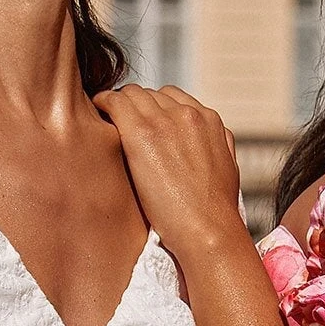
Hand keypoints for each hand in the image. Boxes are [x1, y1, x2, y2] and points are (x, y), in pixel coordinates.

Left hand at [94, 85, 253, 266]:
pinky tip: (96, 113)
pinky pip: (115, 102)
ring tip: (104, 120)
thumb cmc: (215, 213)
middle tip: (117, 122)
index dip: (154, 109)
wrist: (209, 230)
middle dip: (134, 106)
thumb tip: (201, 142)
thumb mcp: (228, 168)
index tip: (141, 121)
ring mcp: (164, 121)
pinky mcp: (142, 133)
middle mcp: (188, 113)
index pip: (172, 98)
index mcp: (209, 120)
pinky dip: (103, 103)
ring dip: (118, 106)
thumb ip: (214, 145)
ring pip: (131, 94)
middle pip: (150, 94)